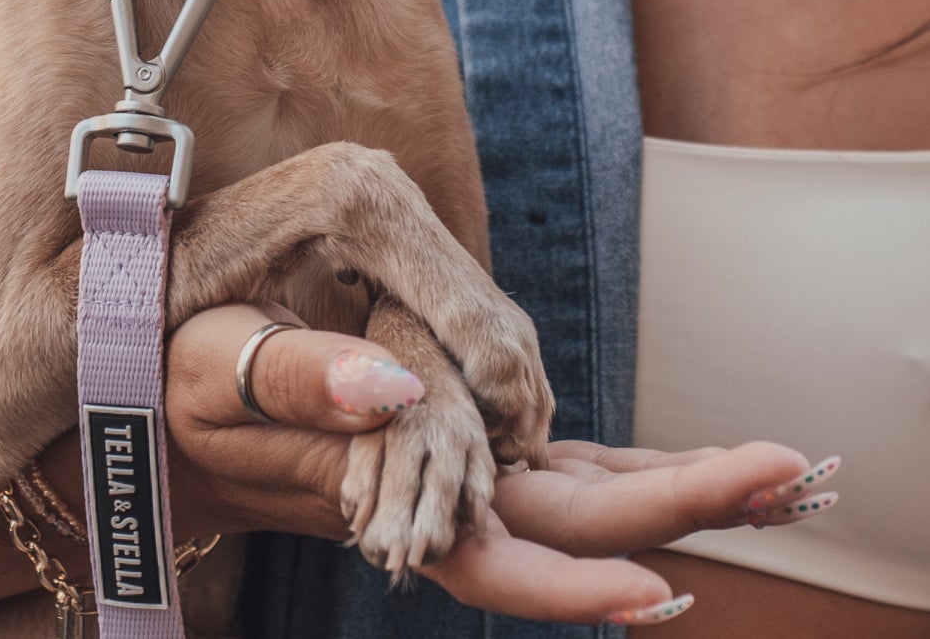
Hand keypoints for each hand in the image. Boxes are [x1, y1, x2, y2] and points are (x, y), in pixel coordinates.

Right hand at [163, 304, 827, 626]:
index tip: (663, 579)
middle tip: (788, 472)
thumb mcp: (215, 370)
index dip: (578, 576)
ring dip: (667, 494)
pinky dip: (609, 470)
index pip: (495, 556)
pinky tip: (658, 465)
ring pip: (568, 507)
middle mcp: (423, 504)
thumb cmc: (174, 390)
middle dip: (677, 509)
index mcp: (372, 492)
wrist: (161, 411)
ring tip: (768, 473)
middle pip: (567, 532)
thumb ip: (299, 379)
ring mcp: (439, 482)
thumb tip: (396, 386)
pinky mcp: (440, 452)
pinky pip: (541, 472)